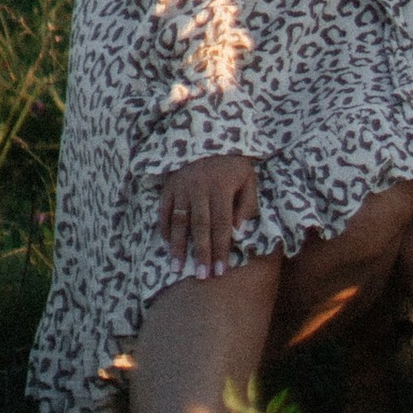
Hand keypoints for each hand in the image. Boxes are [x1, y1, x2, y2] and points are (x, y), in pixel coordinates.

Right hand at [158, 152, 259, 273]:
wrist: (208, 134)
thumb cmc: (232, 163)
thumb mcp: (248, 177)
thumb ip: (247, 204)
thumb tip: (239, 232)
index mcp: (222, 187)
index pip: (222, 224)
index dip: (221, 249)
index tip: (221, 272)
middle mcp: (200, 188)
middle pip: (200, 226)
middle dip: (201, 254)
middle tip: (201, 277)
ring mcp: (182, 186)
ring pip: (179, 221)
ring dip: (178, 247)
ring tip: (177, 269)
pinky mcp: (169, 185)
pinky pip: (164, 211)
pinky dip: (164, 229)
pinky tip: (167, 246)